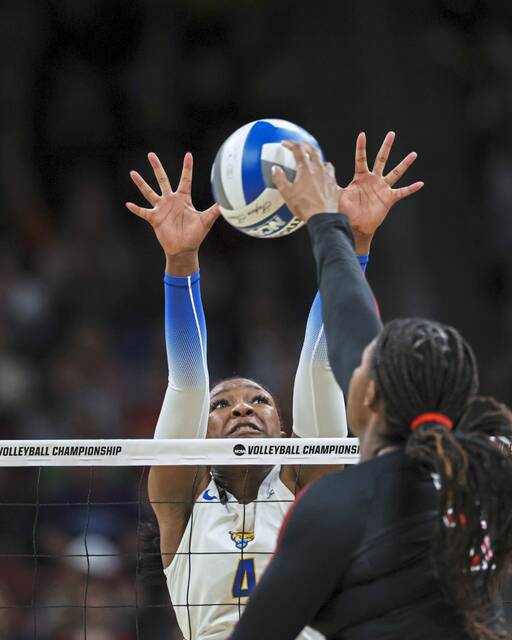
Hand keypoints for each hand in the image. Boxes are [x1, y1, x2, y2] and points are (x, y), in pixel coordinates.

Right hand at [126, 152, 219, 259]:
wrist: (184, 249)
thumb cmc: (195, 235)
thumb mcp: (206, 221)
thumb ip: (214, 211)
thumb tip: (227, 204)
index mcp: (183, 199)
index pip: (185, 179)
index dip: (187, 168)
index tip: (188, 154)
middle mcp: (171, 200)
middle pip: (162, 180)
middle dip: (157, 168)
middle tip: (151, 154)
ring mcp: (161, 209)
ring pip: (149, 192)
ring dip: (141, 183)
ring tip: (133, 173)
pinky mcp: (154, 218)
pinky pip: (143, 212)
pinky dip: (136, 209)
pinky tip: (128, 204)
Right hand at [271, 142, 337, 221]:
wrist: (323, 217)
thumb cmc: (304, 206)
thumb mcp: (287, 193)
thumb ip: (280, 179)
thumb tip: (275, 169)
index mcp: (306, 169)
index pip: (298, 150)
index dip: (290, 144)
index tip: (285, 143)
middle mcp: (318, 169)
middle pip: (313, 151)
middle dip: (305, 145)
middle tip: (299, 145)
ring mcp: (328, 176)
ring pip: (323, 160)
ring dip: (317, 157)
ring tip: (313, 159)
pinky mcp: (333, 185)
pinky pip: (330, 172)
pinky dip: (325, 169)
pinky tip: (323, 174)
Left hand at [338, 132, 423, 253]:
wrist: (355, 225)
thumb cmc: (345, 211)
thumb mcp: (339, 195)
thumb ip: (333, 184)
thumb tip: (322, 174)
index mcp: (360, 177)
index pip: (361, 158)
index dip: (361, 147)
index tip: (362, 134)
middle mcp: (373, 180)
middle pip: (381, 159)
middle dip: (386, 146)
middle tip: (391, 133)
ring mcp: (382, 188)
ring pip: (395, 173)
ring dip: (404, 164)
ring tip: (413, 154)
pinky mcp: (389, 198)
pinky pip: (402, 192)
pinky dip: (411, 188)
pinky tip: (420, 183)